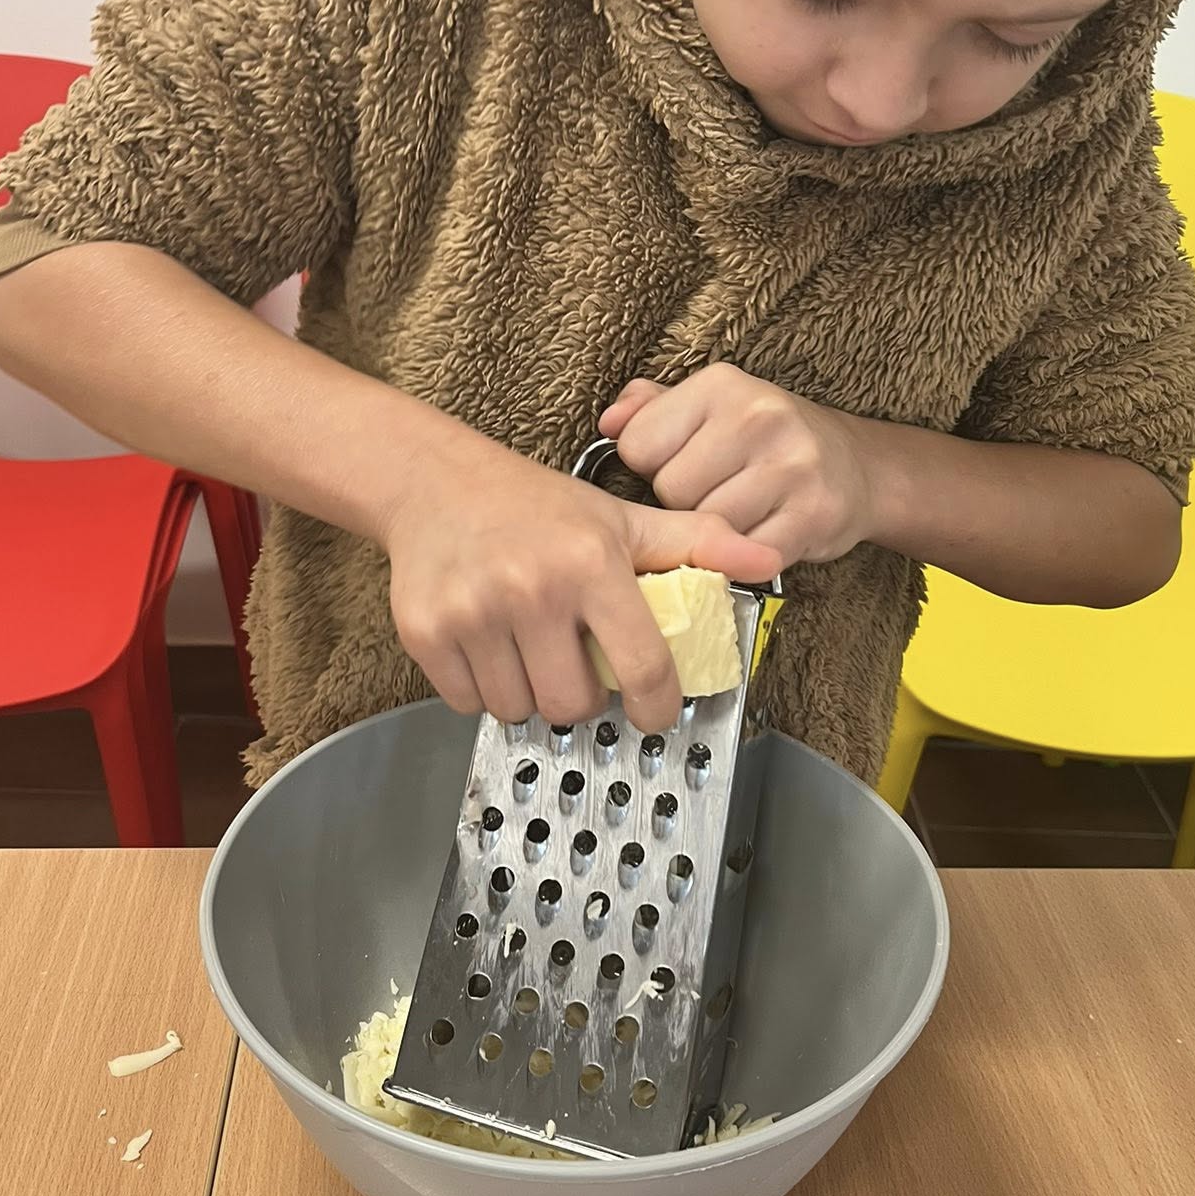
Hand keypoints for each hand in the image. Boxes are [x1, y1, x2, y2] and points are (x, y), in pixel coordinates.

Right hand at [382, 439, 780, 731]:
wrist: (436, 483)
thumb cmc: (538, 507)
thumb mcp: (623, 519)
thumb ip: (699, 544)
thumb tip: (768, 562)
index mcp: (591, 564)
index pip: (643, 668)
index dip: (656, 707)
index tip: (652, 712)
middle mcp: (531, 589)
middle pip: (574, 705)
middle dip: (581, 697)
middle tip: (575, 664)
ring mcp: (474, 613)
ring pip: (518, 710)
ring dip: (529, 694)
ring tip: (530, 650)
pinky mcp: (426, 632)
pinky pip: (468, 703)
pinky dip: (482, 691)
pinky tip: (489, 647)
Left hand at [601, 363, 873, 565]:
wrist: (858, 469)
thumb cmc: (766, 441)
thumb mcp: (712, 407)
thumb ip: (653, 409)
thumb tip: (609, 422)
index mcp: (722, 384)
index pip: (638, 443)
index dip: (650, 466)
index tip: (684, 464)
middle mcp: (759, 416)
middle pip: (670, 489)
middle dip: (684, 502)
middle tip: (718, 492)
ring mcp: (791, 466)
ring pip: (705, 525)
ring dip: (714, 532)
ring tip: (740, 513)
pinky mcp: (813, 516)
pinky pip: (745, 556)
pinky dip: (745, 558)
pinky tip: (760, 536)